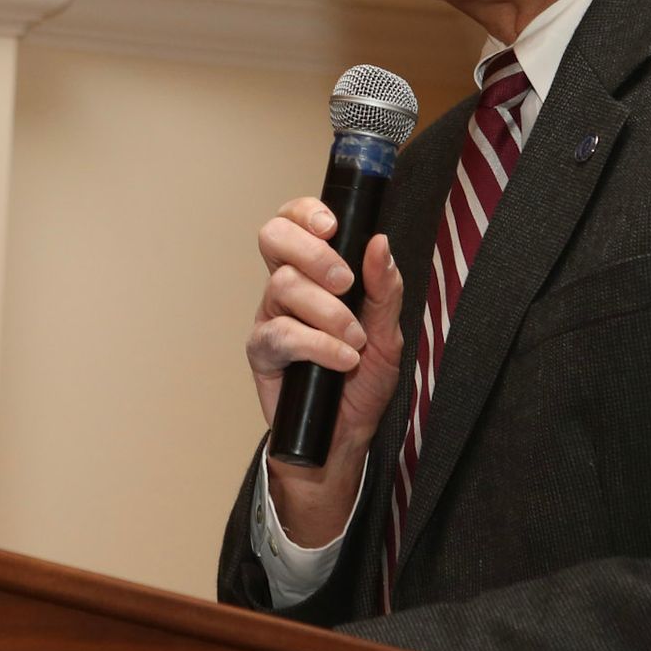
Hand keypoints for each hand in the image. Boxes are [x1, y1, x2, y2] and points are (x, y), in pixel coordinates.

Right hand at [247, 198, 404, 545]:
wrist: (345, 437)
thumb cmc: (362, 382)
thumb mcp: (388, 333)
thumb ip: (385, 289)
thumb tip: (379, 244)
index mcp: (314, 272)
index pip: (295, 222)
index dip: (305, 213)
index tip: (332, 225)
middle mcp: (286, 287)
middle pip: (274, 238)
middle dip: (312, 252)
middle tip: (345, 282)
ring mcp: (270, 317)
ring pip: (284, 286)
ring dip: (328, 312)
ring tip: (355, 341)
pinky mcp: (262, 352)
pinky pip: (282, 334)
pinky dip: (318, 345)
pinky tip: (342, 360)